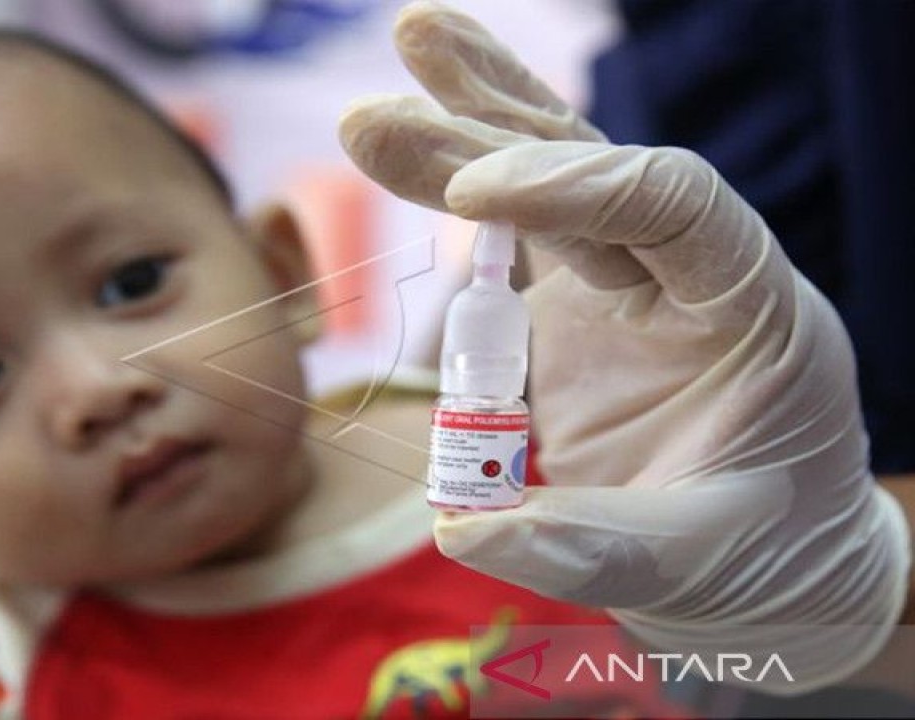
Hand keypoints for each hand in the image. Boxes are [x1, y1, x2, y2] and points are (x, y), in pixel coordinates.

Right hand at [339, 1, 909, 693]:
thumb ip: (586, 548)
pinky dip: (456, 183)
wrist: (763, 556)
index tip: (469, 195)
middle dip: (483, 140)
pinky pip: (510, 234)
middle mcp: (681, 272)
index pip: (672, 203)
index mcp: (746, 307)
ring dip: (464, 132)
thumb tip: (460, 528)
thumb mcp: (690, 564)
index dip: (574, 186)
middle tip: (374, 121)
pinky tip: (409, 131)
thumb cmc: (755, 554)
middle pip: (589, 169)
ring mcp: (618, 284)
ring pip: (546, 178)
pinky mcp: (566, 309)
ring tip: (384, 85)